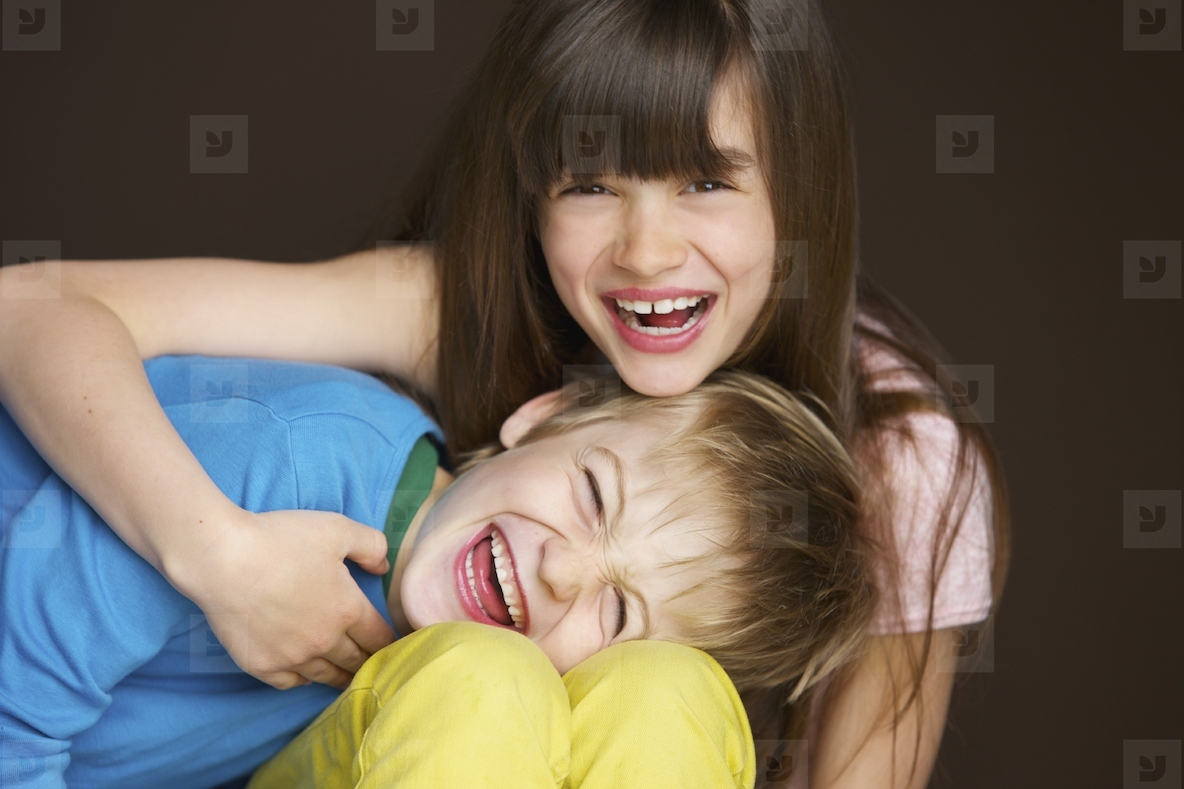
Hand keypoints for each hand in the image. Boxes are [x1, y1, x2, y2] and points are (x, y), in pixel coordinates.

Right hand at [176, 509, 395, 689]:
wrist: (223, 558)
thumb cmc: (281, 539)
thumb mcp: (337, 529)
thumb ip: (371, 546)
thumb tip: (383, 567)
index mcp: (347, 610)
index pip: (379, 637)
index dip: (389, 643)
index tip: (393, 647)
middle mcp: (324, 640)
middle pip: (356, 661)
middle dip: (368, 662)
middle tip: (374, 664)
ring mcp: (292, 657)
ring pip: (326, 676)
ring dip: (340, 675)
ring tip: (346, 675)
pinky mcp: (261, 665)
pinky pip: (291, 682)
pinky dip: (302, 678)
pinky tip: (306, 672)